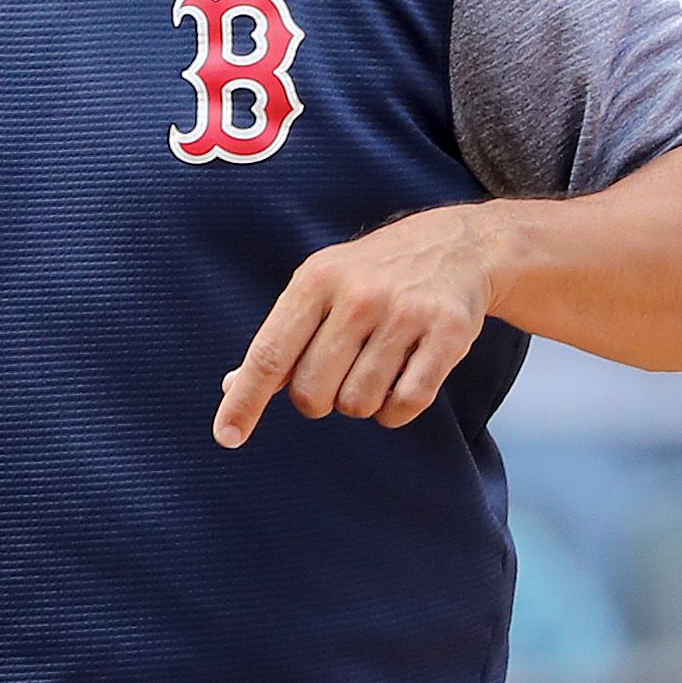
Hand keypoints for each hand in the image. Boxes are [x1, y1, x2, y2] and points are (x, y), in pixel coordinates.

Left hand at [215, 208, 497, 449]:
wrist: (455, 245)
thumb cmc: (370, 276)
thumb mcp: (318, 288)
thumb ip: (278, 339)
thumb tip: (232, 387)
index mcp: (316, 281)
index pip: (269, 354)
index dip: (245, 401)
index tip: (226, 437)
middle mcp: (358, 294)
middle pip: (312, 392)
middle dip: (319, 399)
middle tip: (337, 374)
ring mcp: (406, 312)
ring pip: (358, 405)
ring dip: (361, 403)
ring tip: (376, 367)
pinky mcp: (448, 332)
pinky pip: (406, 405)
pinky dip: (397, 410)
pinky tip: (403, 380)